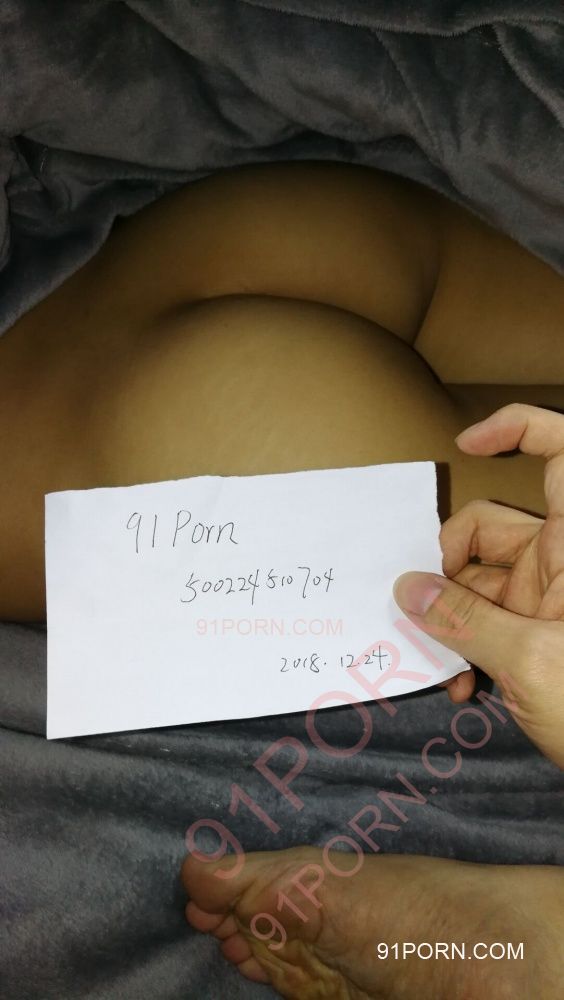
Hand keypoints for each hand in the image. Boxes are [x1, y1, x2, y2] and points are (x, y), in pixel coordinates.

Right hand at [393, 403, 563, 768]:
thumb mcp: (531, 662)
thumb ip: (463, 621)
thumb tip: (405, 588)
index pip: (561, 455)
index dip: (518, 429)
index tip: (466, 443)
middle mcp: (561, 561)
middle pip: (487, 529)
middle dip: (448, 568)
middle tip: (428, 611)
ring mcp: (547, 599)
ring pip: (477, 582)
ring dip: (451, 621)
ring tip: (448, 669)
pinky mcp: (536, 634)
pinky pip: (485, 620)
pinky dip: (468, 646)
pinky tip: (466, 687)